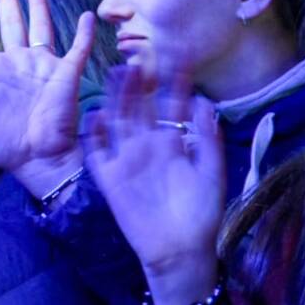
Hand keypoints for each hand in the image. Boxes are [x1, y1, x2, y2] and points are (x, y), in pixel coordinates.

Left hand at [0, 0, 91, 196]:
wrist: (37, 158)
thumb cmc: (2, 144)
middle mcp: (17, 63)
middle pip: (11, 24)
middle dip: (8, 2)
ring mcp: (42, 66)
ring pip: (40, 28)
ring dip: (39, 7)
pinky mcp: (66, 74)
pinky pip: (77, 49)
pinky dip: (83, 32)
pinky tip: (87, 15)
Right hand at [85, 65, 223, 304]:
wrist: (179, 248)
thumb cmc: (200, 212)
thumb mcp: (212, 171)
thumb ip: (206, 137)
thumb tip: (203, 101)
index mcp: (171, 142)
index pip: (170, 105)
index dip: (174, 81)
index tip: (177, 56)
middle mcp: (146, 146)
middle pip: (139, 107)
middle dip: (139, 83)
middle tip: (139, 58)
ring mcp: (125, 159)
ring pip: (117, 121)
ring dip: (116, 98)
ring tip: (118, 73)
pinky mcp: (108, 177)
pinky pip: (96, 152)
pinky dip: (93, 135)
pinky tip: (94, 115)